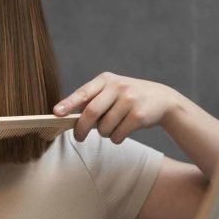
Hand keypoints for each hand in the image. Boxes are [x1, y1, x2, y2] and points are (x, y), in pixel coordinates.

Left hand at [53, 72, 179, 142]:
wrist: (162, 100)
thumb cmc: (127, 98)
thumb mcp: (111, 92)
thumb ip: (92, 101)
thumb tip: (65, 117)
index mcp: (105, 80)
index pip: (83, 93)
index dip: (68, 104)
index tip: (56, 113)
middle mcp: (117, 87)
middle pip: (91, 112)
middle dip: (81, 129)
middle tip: (78, 137)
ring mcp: (129, 100)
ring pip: (104, 127)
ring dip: (103, 134)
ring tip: (110, 129)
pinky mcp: (139, 115)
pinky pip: (118, 135)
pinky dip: (116, 138)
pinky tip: (122, 132)